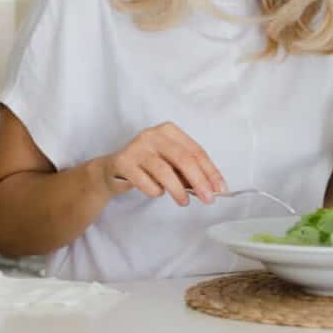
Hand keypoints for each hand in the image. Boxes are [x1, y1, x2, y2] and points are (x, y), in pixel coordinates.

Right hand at [101, 122, 227, 205]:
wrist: (111, 171)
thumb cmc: (147, 166)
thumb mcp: (170, 163)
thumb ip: (188, 172)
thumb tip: (212, 188)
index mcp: (170, 131)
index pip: (196, 151)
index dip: (210, 171)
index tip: (220, 189)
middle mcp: (153, 134)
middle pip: (183, 159)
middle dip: (199, 181)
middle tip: (208, 199)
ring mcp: (137, 146)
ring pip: (164, 171)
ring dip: (178, 190)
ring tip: (184, 202)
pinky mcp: (123, 162)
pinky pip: (146, 182)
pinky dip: (155, 191)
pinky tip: (157, 193)